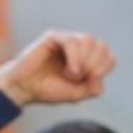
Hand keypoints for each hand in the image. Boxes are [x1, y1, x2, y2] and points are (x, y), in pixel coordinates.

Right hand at [0, 30, 114, 105]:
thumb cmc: (46, 90)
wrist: (23, 89)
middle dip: (94, 65)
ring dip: (84, 62)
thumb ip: (93, 88)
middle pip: (101, 46)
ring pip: (89, 41)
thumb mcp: (75, 94)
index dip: (103, 69)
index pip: (108, 57)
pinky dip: (75, 58)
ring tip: (70, 74)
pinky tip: (68, 70)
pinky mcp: (54, 37)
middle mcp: (78, 46)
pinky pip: (73, 42)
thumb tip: (99, 76)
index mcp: (86, 58)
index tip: (89, 81)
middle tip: (77, 78)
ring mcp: (66, 39)